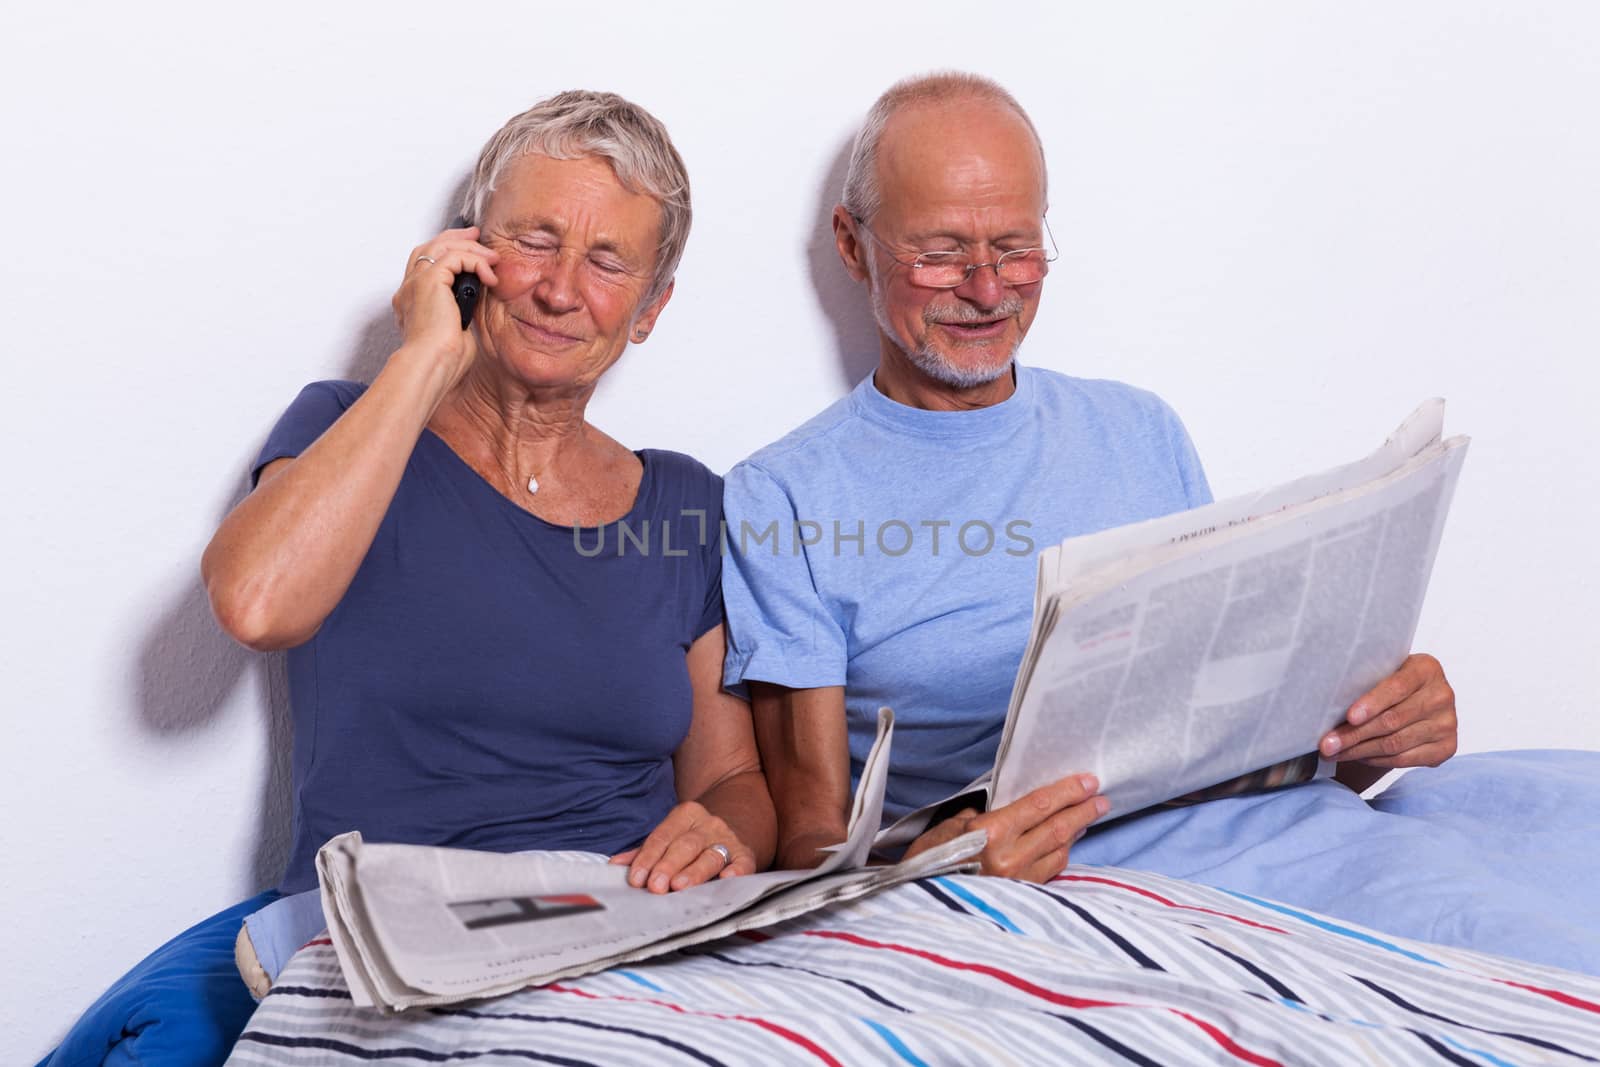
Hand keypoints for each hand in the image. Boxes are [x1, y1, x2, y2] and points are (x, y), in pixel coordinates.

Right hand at [391, 223, 500, 386]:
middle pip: (429, 247)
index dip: (446, 251)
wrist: (431, 364)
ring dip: (470, 248)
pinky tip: (489, 276)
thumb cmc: (442, 361)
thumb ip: (459, 315)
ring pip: (441, 246)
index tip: (470, 250)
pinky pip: (454, 256)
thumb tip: (471, 307)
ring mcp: (416, 283)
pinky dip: (475, 261)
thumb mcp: (453, 332)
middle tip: (477, 236)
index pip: (424, 264)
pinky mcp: (429, 281)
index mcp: (410, 302)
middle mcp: (409, 289)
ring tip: (492, 258)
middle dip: (455, 237)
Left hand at [609, 800, 756, 893]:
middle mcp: (708, 824)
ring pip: (711, 855)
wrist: (736, 825)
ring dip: (695, 872)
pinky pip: (743, 863)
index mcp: (685, 815)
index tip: (636, 879)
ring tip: (680, 886)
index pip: (662, 837)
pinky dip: (736, 871)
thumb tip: (615, 865)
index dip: (648, 858)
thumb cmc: (692, 839)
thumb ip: (645, 851)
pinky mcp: (746, 855)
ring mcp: (728, 839)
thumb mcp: (669, 838)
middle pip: (685, 845)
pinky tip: (727, 878)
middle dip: (668, 865)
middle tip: (655, 886)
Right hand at [903, 773, 1106, 881]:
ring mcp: (1017, 881)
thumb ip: (980, 818)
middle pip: (1057, 829)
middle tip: (1100, 799)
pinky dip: (1060, 854)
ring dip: (1075, 833)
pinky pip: (1048, 872)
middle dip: (1082, 812)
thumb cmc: (924, 863)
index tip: (1088, 782)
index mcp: (992, 835)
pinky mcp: (1019, 898)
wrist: (914, 907)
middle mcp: (1010, 859)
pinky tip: (1063, 845)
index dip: (1067, 792)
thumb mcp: (946, 829)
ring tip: (1085, 818)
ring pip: (1058, 853)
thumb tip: (1003, 812)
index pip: (1040, 806)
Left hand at [1321, 653, 1457, 768]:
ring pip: (1395, 743)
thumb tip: (1328, 705)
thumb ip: (1366, 682)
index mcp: (1426, 669)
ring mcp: (1447, 723)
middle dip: (1354, 734)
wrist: (1416, 701)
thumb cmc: (1389, 684)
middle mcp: (1442, 695)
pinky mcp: (1447, 747)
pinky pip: (1404, 759)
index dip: (1372, 703)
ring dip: (1359, 750)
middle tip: (1326, 744)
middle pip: (1392, 720)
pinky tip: (1357, 757)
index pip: (1397, 687)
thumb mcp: (1382, 673)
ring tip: (1334, 753)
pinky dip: (1376, 760)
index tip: (1349, 716)